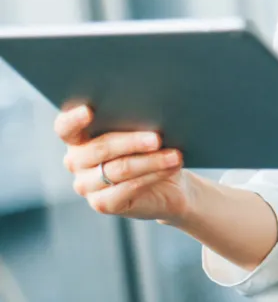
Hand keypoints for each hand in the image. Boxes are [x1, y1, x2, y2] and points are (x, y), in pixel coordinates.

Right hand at [55, 105, 192, 221]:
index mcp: (79, 137)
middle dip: (132, 141)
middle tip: (157, 138)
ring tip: (175, 155)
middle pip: (100, 148)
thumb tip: (151, 113)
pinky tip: (170, 168)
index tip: (88, 110)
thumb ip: (136, 121)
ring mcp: (85, 185)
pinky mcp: (102, 204)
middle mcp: (76, 161)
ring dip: (151, 161)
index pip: (65, 127)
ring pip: (119, 168)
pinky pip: (127, 188)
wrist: (168, 184)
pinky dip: (153, 176)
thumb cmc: (153, 149)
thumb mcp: (143, 131)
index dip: (73, 119)